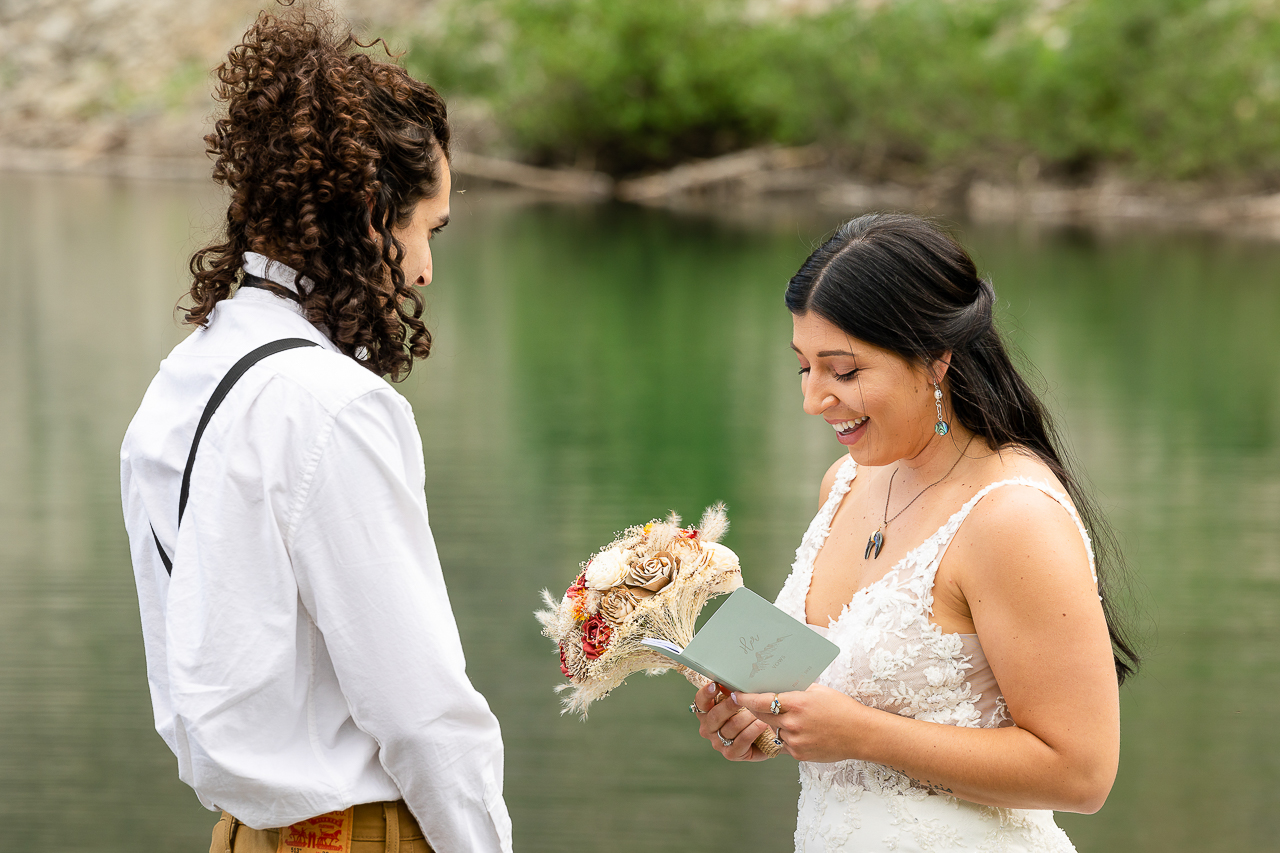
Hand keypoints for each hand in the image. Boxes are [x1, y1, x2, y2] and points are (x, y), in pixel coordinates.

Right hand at [691, 681, 773, 761]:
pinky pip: (742, 739)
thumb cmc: (749, 714)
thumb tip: (730, 680)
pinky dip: (754, 730)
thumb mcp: (740, 701)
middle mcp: (708, 729)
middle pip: (715, 715)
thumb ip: (732, 692)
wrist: (767, 736)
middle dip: (730, 705)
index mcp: (706, 712)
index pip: (700, 702)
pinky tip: (763, 723)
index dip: (706, 694)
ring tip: (760, 711)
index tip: (715, 685)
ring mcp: (718, 743)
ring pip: (732, 726)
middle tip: (743, 697)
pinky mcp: (730, 754)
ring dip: (748, 717)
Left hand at [734, 683, 869, 762]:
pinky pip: (784, 744)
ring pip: (773, 731)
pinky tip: (800, 731)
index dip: (745, 698)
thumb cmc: (842, 709)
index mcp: (798, 703)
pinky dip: (786, 737)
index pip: (762, 701)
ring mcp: (795, 741)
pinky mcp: (799, 754)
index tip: (735, 695)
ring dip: (774, 725)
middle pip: (762, 716)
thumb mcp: (818, 692)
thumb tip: (776, 686)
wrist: (861, 734)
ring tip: (787, 718)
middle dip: (755, 710)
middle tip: (750, 704)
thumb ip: (796, 690)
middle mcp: (793, 723)